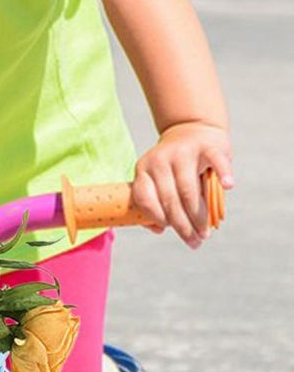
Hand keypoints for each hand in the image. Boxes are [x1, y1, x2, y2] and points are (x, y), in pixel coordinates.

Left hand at [131, 121, 233, 248]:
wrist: (191, 130)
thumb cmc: (174, 166)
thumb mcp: (159, 180)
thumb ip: (156, 203)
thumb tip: (158, 230)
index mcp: (143, 169)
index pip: (145, 198)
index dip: (157, 218)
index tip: (170, 230)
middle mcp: (159, 160)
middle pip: (170, 199)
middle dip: (182, 225)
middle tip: (195, 242)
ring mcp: (183, 152)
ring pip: (189, 190)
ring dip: (199, 216)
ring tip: (205, 233)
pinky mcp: (207, 146)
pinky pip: (216, 163)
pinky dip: (223, 175)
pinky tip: (228, 186)